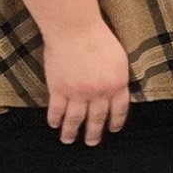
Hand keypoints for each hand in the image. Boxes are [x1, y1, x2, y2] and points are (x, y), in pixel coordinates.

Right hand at [40, 21, 132, 145]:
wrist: (75, 30)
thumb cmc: (99, 38)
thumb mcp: (119, 59)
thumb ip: (117, 77)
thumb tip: (116, 90)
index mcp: (117, 85)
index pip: (118, 110)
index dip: (115, 122)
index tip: (113, 130)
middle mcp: (98, 93)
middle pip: (97, 118)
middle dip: (93, 133)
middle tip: (91, 143)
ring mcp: (77, 92)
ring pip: (75, 119)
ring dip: (71, 132)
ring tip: (68, 141)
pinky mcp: (58, 88)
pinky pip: (57, 109)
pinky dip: (55, 119)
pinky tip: (54, 125)